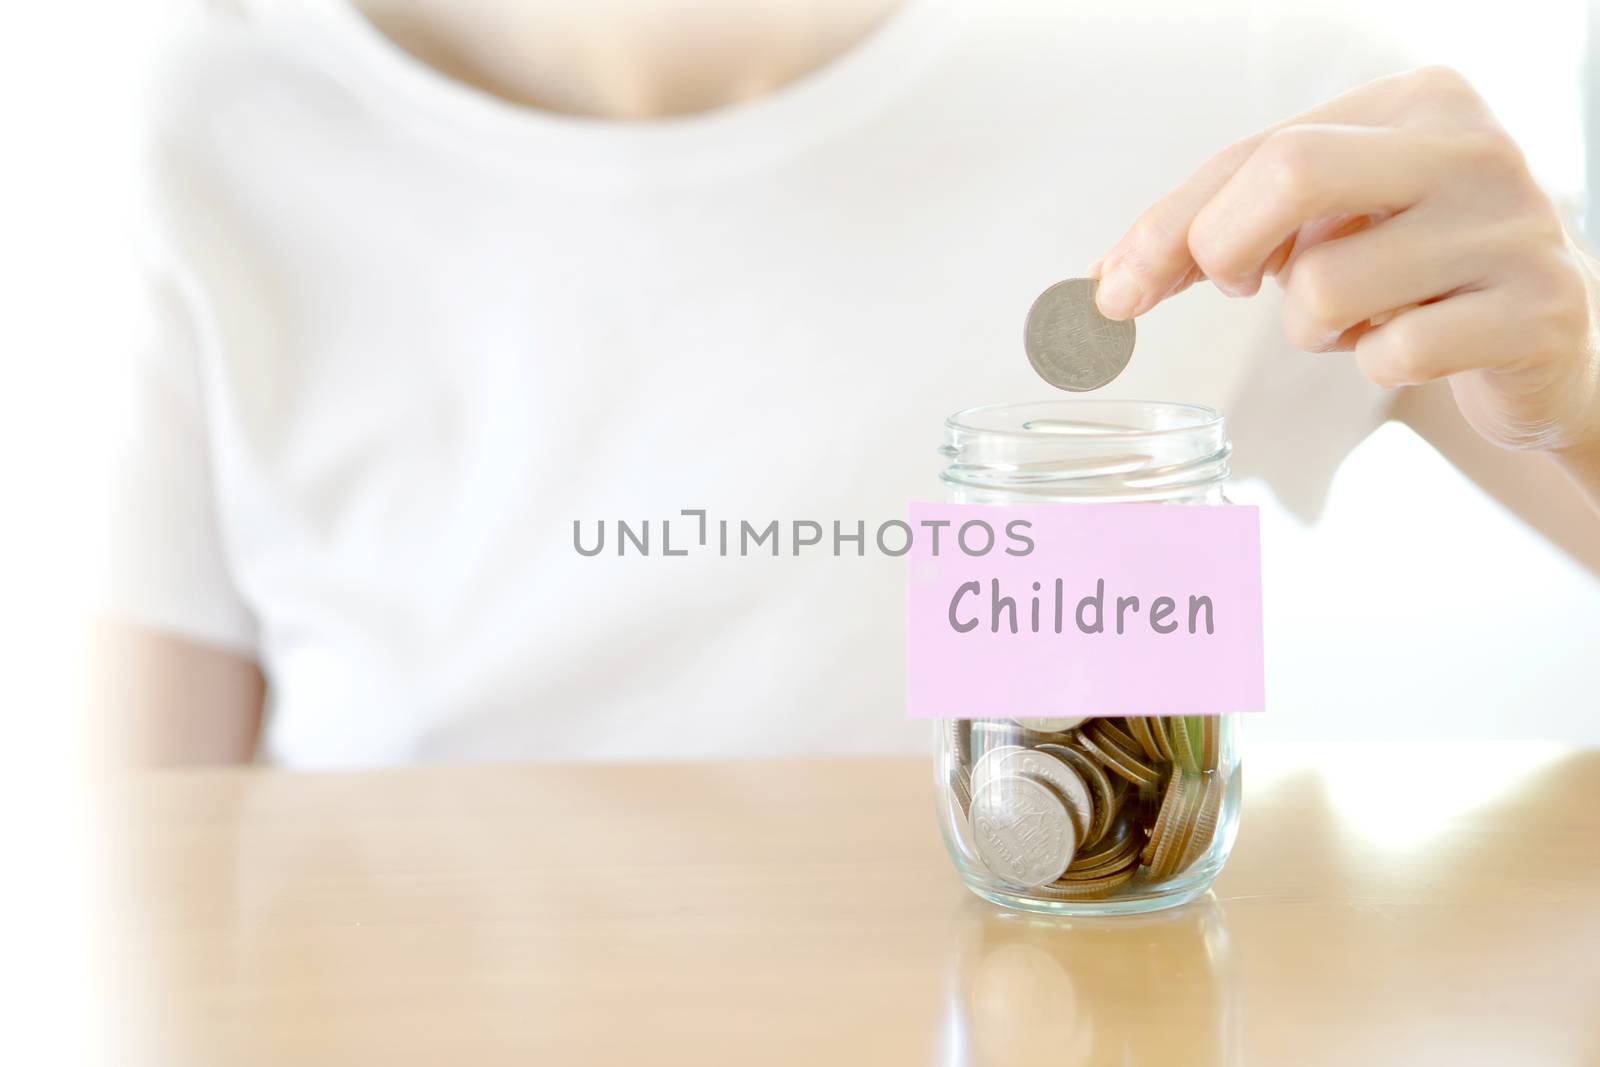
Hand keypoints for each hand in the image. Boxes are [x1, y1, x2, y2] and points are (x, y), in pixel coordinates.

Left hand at [1092, 66, 1599, 466]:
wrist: (1546, 337)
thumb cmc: (1418, 271)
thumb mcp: (1329, 222)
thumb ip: (1228, 227)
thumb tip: (1115, 278)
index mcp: (1417, 102)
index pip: (1259, 150)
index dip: (1171, 224)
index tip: (1116, 288)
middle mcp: (1471, 147)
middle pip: (1290, 174)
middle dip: (1223, 248)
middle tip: (1236, 288)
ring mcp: (1512, 228)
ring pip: (1326, 286)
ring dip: (1312, 329)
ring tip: (1360, 319)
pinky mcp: (1535, 312)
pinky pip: (1393, 354)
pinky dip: (1376, 366)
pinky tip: (1413, 345)